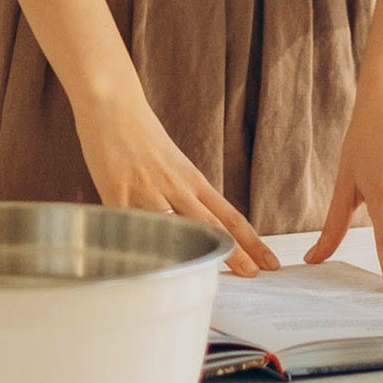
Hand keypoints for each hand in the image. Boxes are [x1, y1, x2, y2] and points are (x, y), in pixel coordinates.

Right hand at [72, 91, 279, 276]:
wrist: (114, 104)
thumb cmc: (142, 137)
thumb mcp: (171, 165)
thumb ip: (180, 195)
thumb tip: (189, 227)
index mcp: (192, 180)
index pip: (229, 215)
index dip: (250, 240)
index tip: (268, 262)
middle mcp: (176, 186)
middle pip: (212, 224)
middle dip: (235, 251)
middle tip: (256, 274)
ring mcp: (148, 190)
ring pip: (177, 226)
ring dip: (194, 253)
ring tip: (211, 278)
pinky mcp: (117, 190)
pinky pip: (130, 224)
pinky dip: (138, 246)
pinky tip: (148, 268)